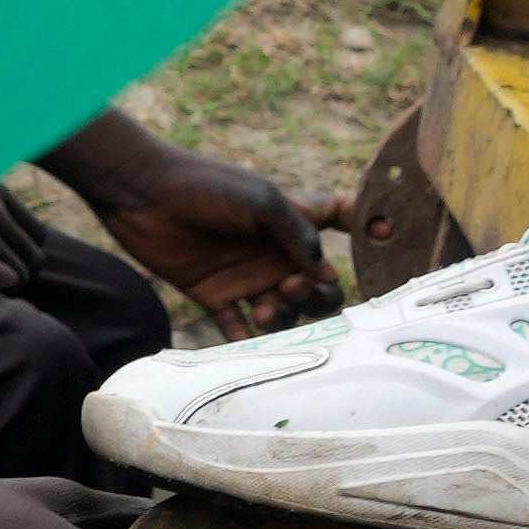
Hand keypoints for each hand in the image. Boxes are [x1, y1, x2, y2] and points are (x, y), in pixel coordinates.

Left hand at [76, 142, 341, 338]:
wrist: (142, 195)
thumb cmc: (205, 186)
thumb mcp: (261, 200)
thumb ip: (298, 235)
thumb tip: (326, 274)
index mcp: (292, 222)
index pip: (340, 223)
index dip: (367, 230)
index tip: (385, 238)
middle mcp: (276, 253)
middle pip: (319, 288)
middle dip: (318, 295)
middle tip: (290, 287)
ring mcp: (247, 277)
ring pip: (286, 314)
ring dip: (285, 318)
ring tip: (264, 310)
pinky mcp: (215, 297)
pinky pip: (241, 330)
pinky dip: (251, 341)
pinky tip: (255, 342)